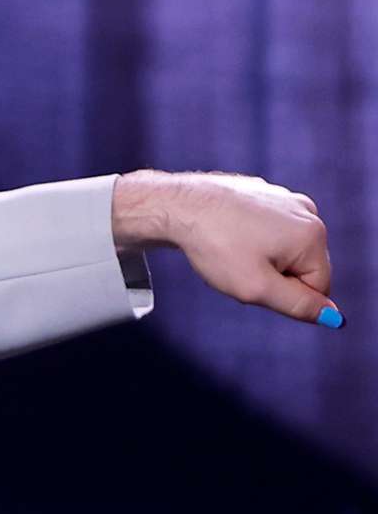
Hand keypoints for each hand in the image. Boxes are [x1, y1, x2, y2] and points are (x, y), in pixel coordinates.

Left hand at [113, 169, 342, 327]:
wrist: (179, 206)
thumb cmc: (216, 247)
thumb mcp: (257, 288)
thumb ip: (298, 305)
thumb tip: (334, 318)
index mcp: (313, 235)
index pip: (319, 287)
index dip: (285, 296)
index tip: (253, 283)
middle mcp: (307, 212)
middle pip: (301, 267)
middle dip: (273, 278)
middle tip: (239, 269)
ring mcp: (285, 200)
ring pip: (281, 251)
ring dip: (259, 261)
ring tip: (229, 252)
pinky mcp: (264, 195)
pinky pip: (264, 232)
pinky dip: (247, 241)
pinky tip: (225, 236)